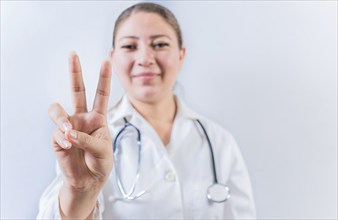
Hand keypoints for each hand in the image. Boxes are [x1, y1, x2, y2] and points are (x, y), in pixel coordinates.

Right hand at [48, 52, 112, 192]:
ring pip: (57, 109)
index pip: (101, 94)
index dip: (104, 78)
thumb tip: (69, 132)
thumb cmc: (100, 162)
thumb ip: (88, 139)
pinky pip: (56, 133)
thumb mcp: (103, 150)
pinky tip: (68, 147)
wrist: (89, 181)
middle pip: (77, 90)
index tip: (106, 60)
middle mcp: (82, 118)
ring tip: (68, 131)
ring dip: (61, 119)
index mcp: (98, 118)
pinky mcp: (57, 138)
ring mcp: (69, 127)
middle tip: (73, 54)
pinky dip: (63, 140)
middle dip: (75, 72)